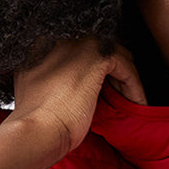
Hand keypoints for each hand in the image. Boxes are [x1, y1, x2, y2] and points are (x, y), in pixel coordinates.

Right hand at [9, 36, 146, 164]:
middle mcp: (60, 36)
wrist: (36, 132)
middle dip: (111, 69)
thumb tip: (60, 81)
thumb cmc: (34, 122)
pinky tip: (137, 104)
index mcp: (41, 43)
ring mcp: (78, 43)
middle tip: (120, 92)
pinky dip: (134, 85)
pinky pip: (125, 65)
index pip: (78, 48)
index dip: (92, 68)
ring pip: (114, 53)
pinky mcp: (97, 57)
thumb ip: (45, 76)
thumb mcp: (31, 89)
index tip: (102, 88)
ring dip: (125, 77)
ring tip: (131, 99)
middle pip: (98, 47)